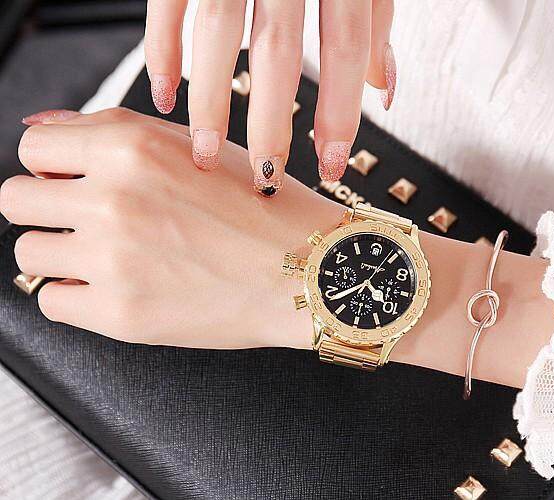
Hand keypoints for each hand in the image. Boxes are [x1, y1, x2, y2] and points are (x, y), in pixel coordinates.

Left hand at [1, 108, 553, 388]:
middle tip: (90, 221)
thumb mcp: (198, 147)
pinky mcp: (121, 314)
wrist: (313, 272)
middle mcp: (114, 198)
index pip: (32, 148)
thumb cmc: (265, 209)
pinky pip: (52, 303)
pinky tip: (122, 287)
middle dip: (49, 208)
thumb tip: (41, 132)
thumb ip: (113, 132)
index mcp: (130, 147)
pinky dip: (78, 297)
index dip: (52, 166)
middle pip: (15, 200)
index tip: (70, 181)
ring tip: (114, 257)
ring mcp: (113, 260)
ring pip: (29, 254)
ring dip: (63, 254)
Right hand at [144, 0, 396, 193]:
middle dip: (270, 121)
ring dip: (209, 97)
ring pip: (219, 30)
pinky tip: (165, 92)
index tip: (333, 165)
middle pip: (279, 50)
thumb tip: (385, 90)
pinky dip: (162, 48)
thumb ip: (374, 24)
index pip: (345, 48)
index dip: (340, 112)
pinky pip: (168, 1)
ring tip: (204, 153)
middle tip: (265, 175)